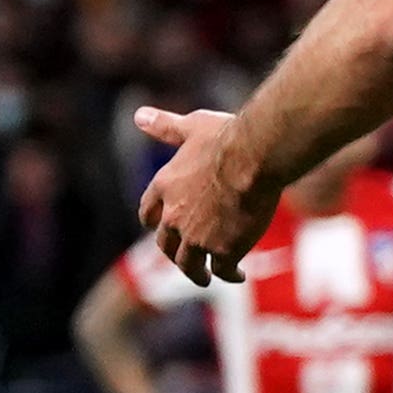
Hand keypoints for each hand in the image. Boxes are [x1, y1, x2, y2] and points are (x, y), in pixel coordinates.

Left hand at [134, 103, 274, 285]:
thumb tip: (138, 115)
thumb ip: (165, 126)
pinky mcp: (223, 250)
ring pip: (189, 264)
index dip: (154, 223)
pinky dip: (228, 275)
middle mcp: (174, 216)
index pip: (148, 213)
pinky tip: (239, 275)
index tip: (161, 229)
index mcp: (164, 186)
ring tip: (206, 278)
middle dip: (174, 254)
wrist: (254, 158)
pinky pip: (221, 271)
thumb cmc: (226, 138)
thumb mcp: (192, 127)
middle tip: (187, 259)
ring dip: (196, 273)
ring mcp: (197, 236)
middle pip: (165, 245)